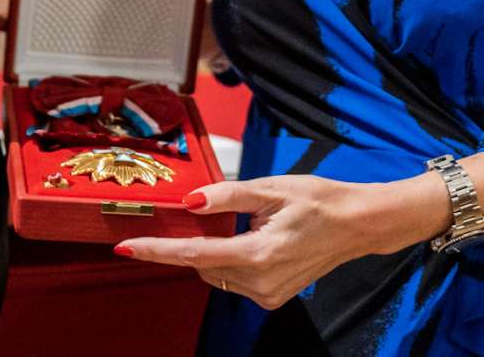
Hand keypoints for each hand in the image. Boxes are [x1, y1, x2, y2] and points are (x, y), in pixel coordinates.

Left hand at [114, 173, 446, 308]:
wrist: (358, 225)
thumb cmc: (319, 200)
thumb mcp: (271, 188)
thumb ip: (226, 196)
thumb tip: (190, 202)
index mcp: (258, 254)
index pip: (194, 255)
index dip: (156, 251)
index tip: (125, 247)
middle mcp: (261, 282)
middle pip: (201, 265)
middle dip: (190, 241)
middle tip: (200, 213)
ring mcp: (268, 294)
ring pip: (216, 273)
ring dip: (212, 251)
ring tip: (242, 223)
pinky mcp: (273, 297)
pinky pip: (234, 279)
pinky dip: (229, 259)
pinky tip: (249, 239)